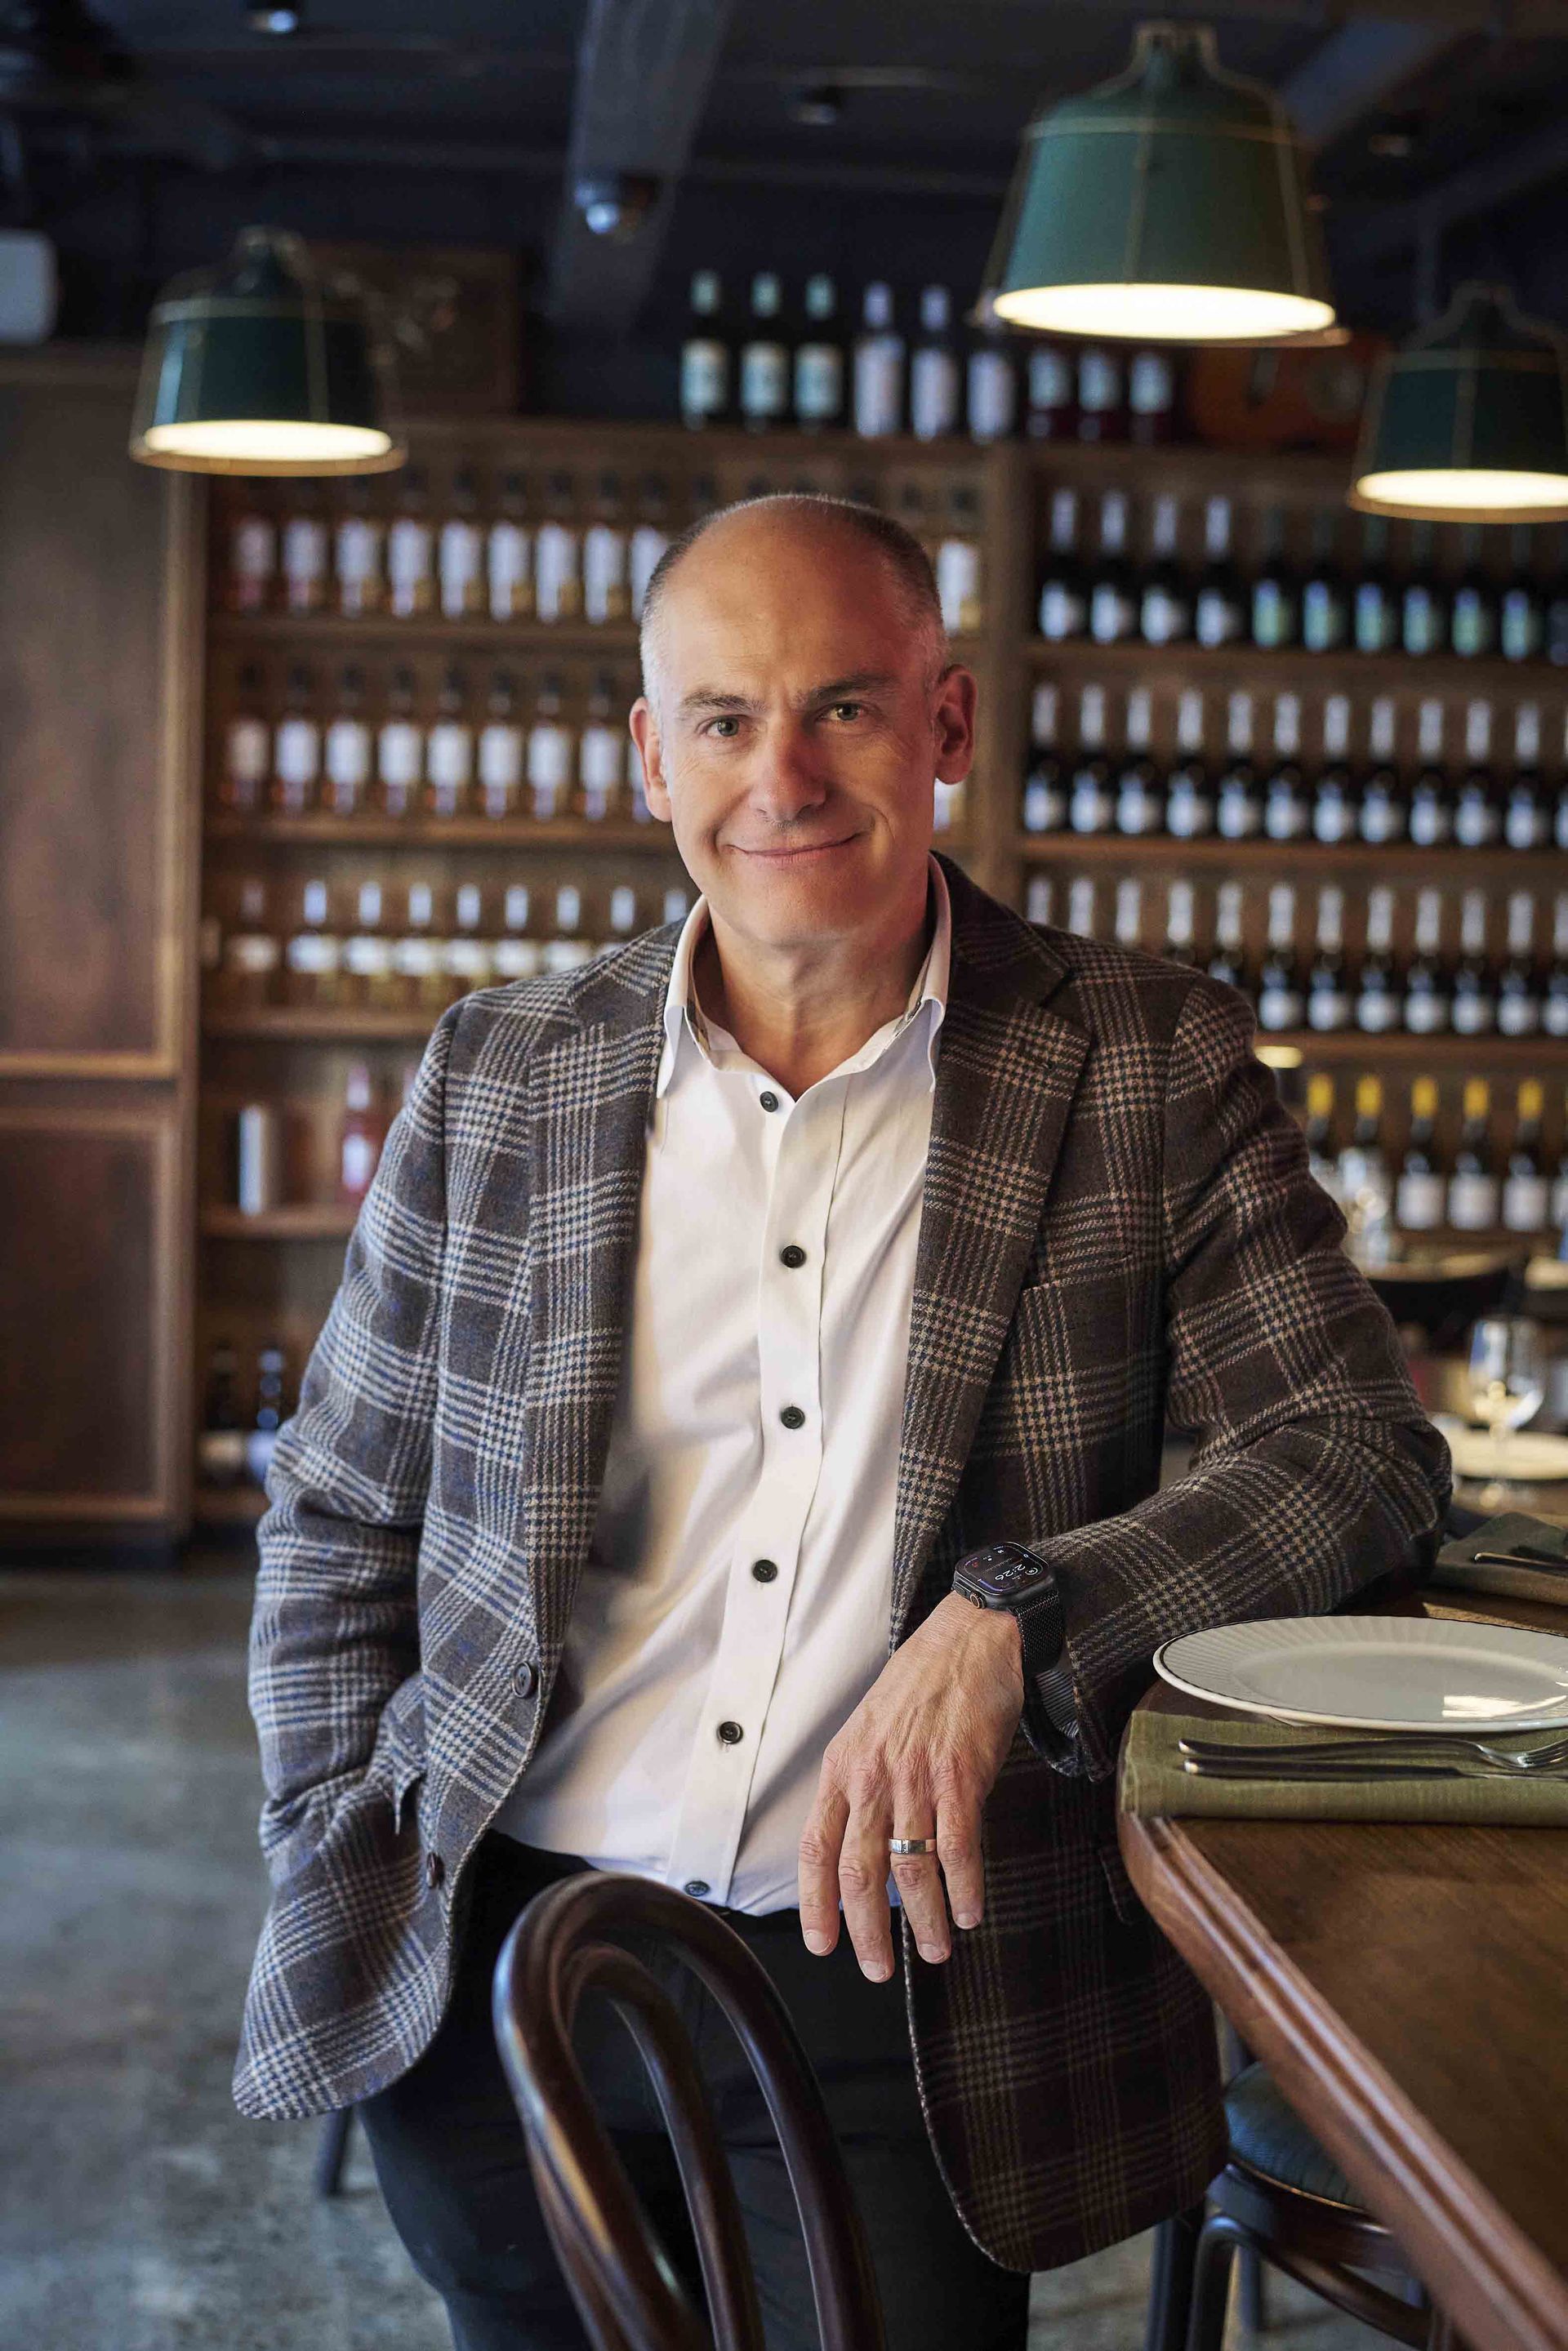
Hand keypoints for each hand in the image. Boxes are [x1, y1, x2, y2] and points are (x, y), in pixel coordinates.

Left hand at [797, 1593, 1023, 1979]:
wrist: (969, 1637)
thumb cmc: (922, 1684)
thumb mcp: (871, 1730)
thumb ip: (863, 1785)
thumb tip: (865, 1846)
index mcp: (843, 1767)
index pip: (816, 1848)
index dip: (817, 1903)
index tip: (823, 1943)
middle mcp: (872, 1777)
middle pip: (859, 1873)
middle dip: (868, 1933)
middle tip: (877, 1969)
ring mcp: (916, 1778)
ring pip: (911, 1871)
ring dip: (925, 1921)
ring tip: (936, 1950)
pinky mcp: (960, 1776)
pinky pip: (959, 1849)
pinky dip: (965, 1889)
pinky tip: (971, 1911)